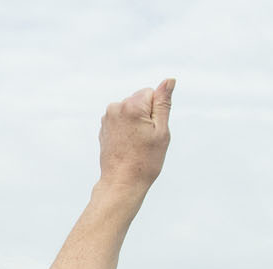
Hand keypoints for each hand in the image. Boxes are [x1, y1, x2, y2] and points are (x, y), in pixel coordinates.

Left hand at [97, 78, 174, 194]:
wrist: (121, 183)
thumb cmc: (144, 161)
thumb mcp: (161, 130)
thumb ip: (163, 103)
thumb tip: (169, 81)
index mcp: (131, 106)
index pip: (152, 93)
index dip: (157, 111)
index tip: (152, 129)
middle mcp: (116, 108)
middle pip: (140, 100)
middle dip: (146, 115)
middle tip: (145, 139)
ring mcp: (107, 118)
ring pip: (131, 110)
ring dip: (136, 122)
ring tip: (136, 143)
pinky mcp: (104, 127)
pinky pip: (122, 120)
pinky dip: (127, 129)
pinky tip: (128, 144)